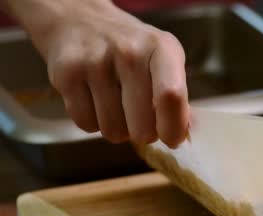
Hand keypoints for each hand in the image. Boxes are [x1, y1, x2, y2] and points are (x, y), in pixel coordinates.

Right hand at [3, 0, 189, 147]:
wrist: (80, 22)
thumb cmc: (132, 50)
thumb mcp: (164, 61)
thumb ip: (178, 98)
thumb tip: (188, 133)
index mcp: (161, 48)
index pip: (171, 96)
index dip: (173, 128)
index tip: (172, 139)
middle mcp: (129, 52)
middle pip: (142, 127)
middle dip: (144, 132)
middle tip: (139, 117)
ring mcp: (94, 63)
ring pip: (113, 131)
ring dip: (118, 128)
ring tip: (116, 104)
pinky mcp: (66, 75)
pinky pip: (87, 125)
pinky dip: (93, 122)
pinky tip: (95, 100)